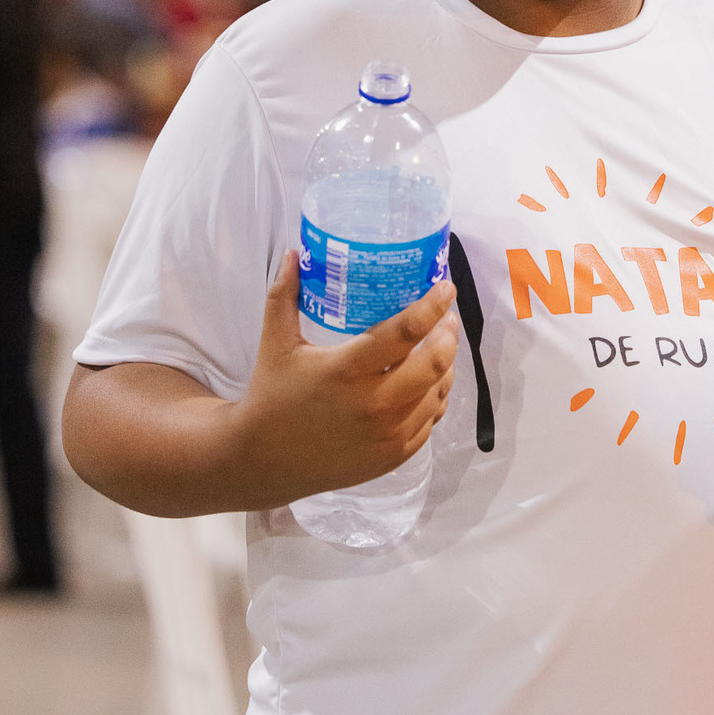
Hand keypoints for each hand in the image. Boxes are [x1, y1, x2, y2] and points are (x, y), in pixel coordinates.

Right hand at [235, 251, 459, 502]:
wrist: (264, 461)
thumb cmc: (272, 395)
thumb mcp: (276, 343)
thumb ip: (285, 295)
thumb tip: (294, 253)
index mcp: (346, 369)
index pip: (405, 332)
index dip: (432, 306)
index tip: (446, 287)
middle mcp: (373, 404)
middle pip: (435, 363)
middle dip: (448, 335)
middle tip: (447, 318)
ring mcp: (387, 434)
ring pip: (438, 393)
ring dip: (446, 366)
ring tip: (441, 346)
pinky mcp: (393, 456)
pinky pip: (430, 421)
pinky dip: (435, 398)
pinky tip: (429, 382)